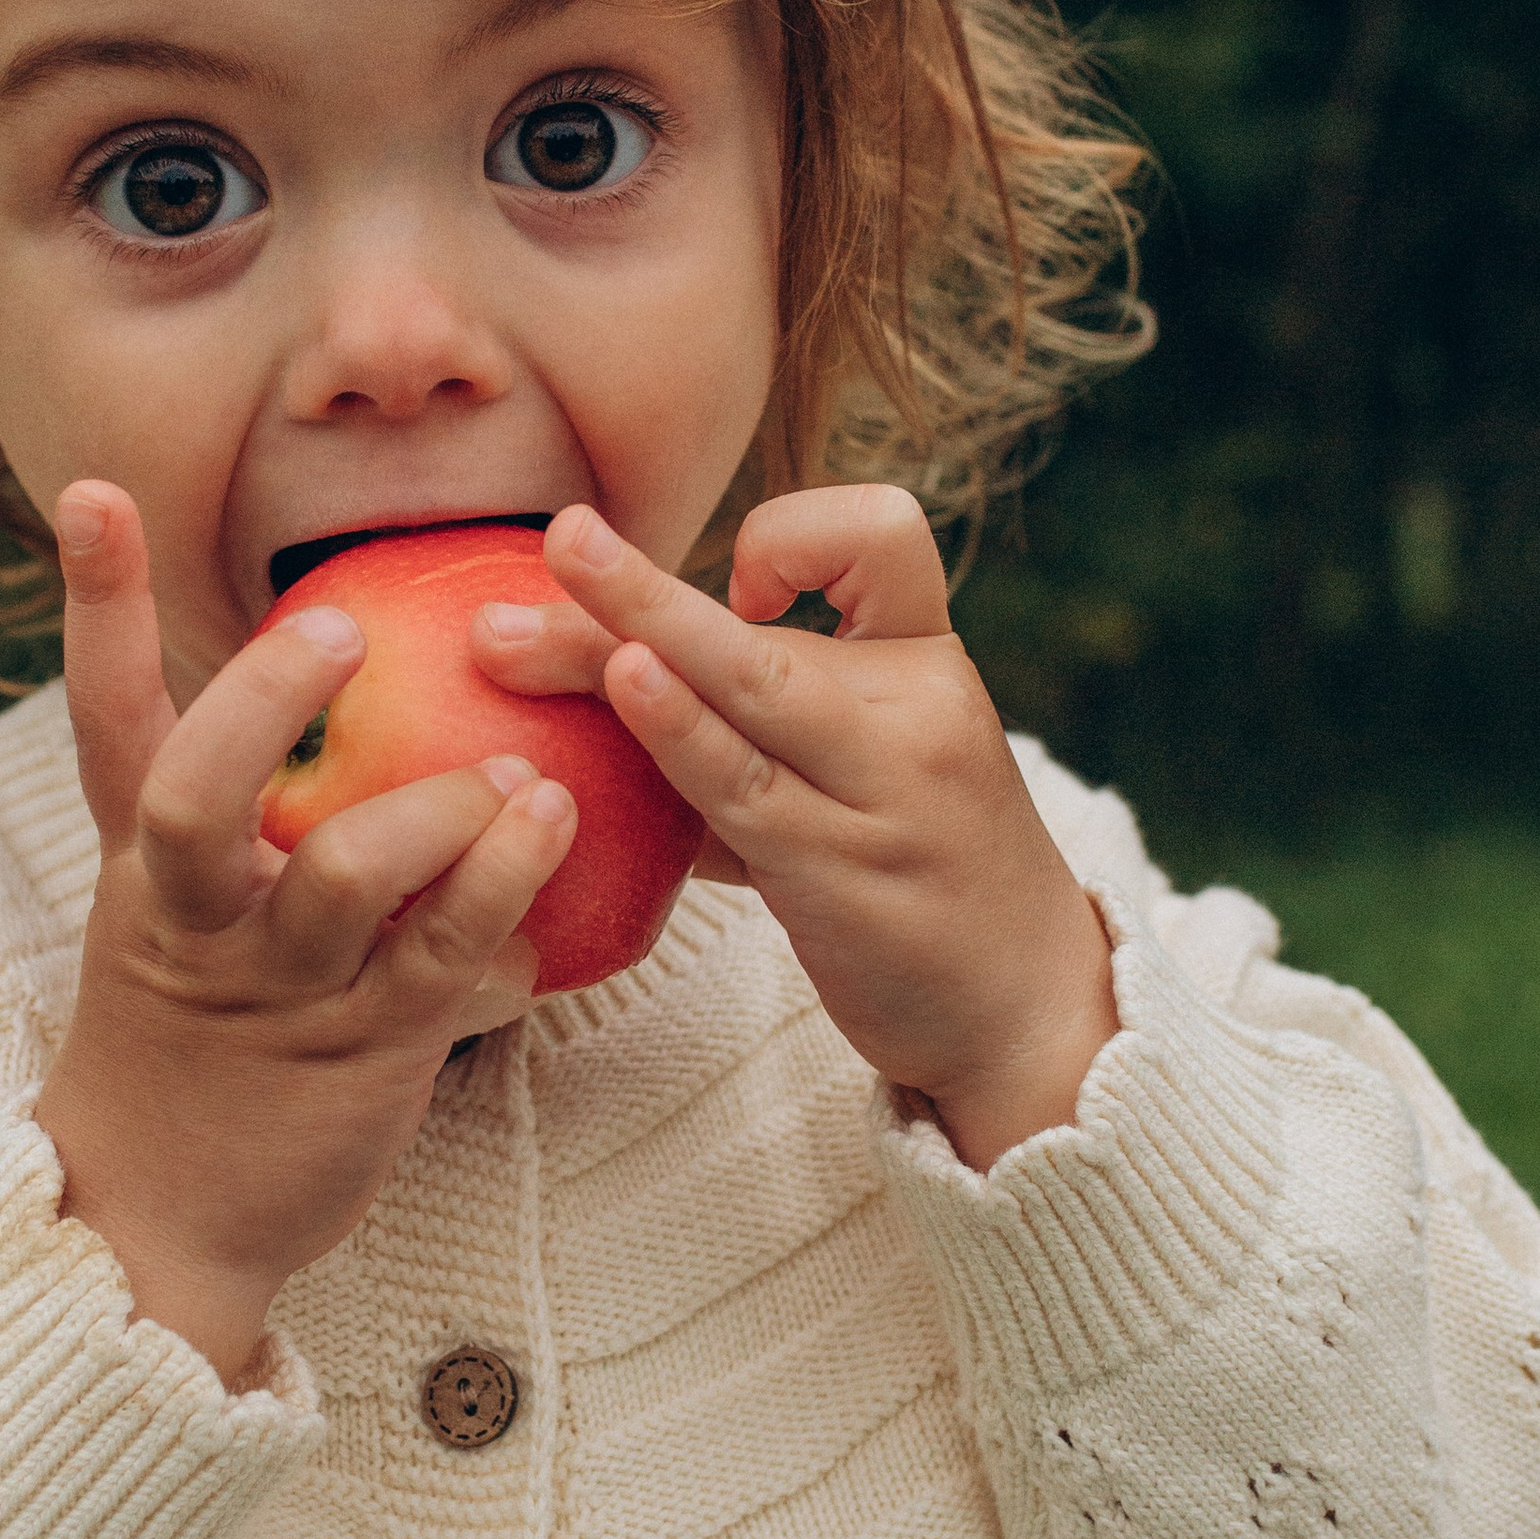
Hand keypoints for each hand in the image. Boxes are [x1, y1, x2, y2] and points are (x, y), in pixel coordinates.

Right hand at [32, 483, 576, 1378]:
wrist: (156, 1227)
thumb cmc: (200, 1049)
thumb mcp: (194, 924)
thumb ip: (258, 830)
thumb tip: (372, 711)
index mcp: (142, 871)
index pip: (107, 718)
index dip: (99, 604)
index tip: (93, 491)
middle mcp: (191, 919)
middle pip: (194, 792)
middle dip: (269, 698)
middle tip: (343, 629)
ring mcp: (271, 991)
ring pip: (342, 872)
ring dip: (440, 808)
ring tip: (517, 774)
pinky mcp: (359, 1053)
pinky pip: (443, 958)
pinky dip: (506, 893)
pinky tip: (552, 841)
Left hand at [474, 487, 1116, 1168]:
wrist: (1030, 1005)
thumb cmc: (925, 869)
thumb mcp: (876, 763)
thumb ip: (768, 718)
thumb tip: (604, 672)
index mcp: (930, 657)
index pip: (881, 533)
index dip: (797, 535)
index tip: (743, 588)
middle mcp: (917, 710)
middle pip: (759, 628)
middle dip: (639, 588)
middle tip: (557, 536)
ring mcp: (884, 792)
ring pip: (743, 692)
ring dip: (620, 647)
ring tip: (509, 633)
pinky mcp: (843, 873)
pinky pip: (741, 791)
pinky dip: (677, 735)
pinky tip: (628, 690)